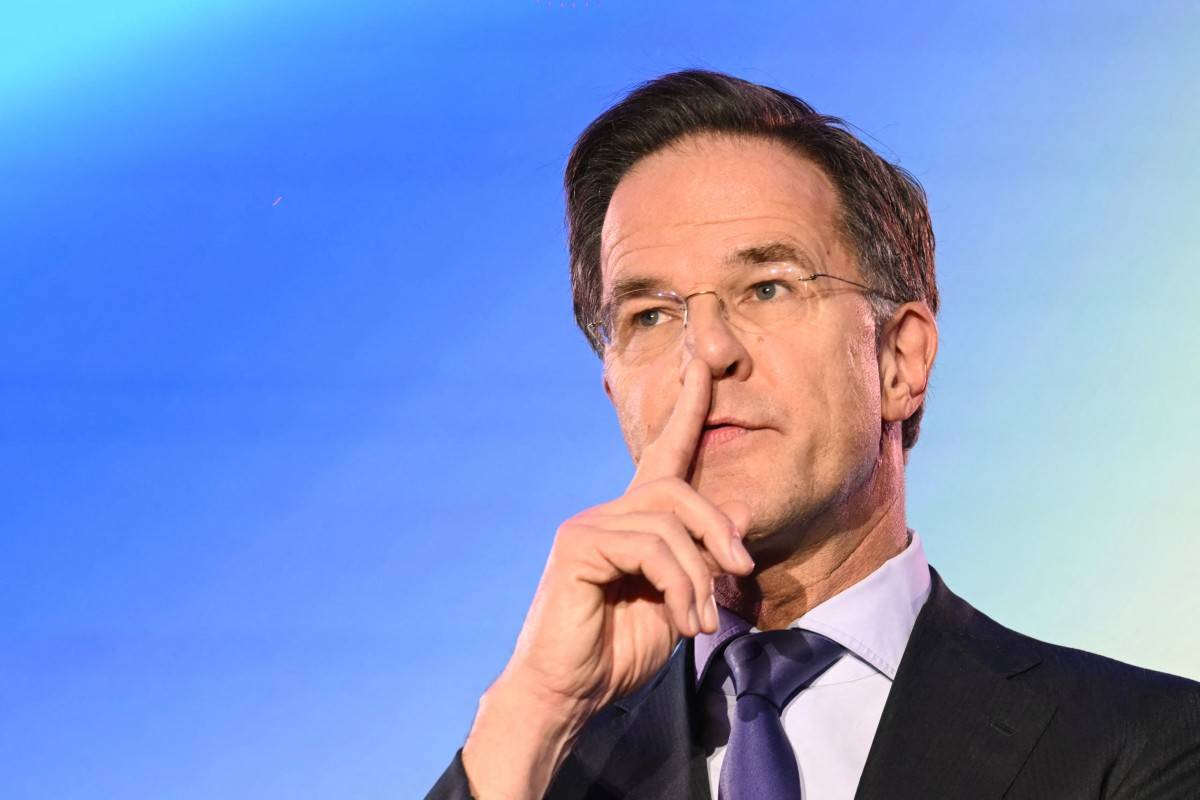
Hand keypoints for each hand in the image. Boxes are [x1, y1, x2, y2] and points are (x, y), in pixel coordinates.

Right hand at [460, 358, 753, 798]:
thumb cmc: (619, 650)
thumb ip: (699, 563)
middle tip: (741, 572)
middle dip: (718, 526)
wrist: (570, 692)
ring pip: (668, 520)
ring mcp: (589, 525)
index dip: (688, 408)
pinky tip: (681, 617)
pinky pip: (649, 545)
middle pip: (676, 486)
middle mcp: (608, 513)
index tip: (705, 364)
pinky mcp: (578, 545)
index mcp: (632, 522)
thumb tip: (735, 526)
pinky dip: (678, 583)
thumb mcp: (678, 602)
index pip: (664, 453)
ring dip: (698, 575)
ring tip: (700, 621)